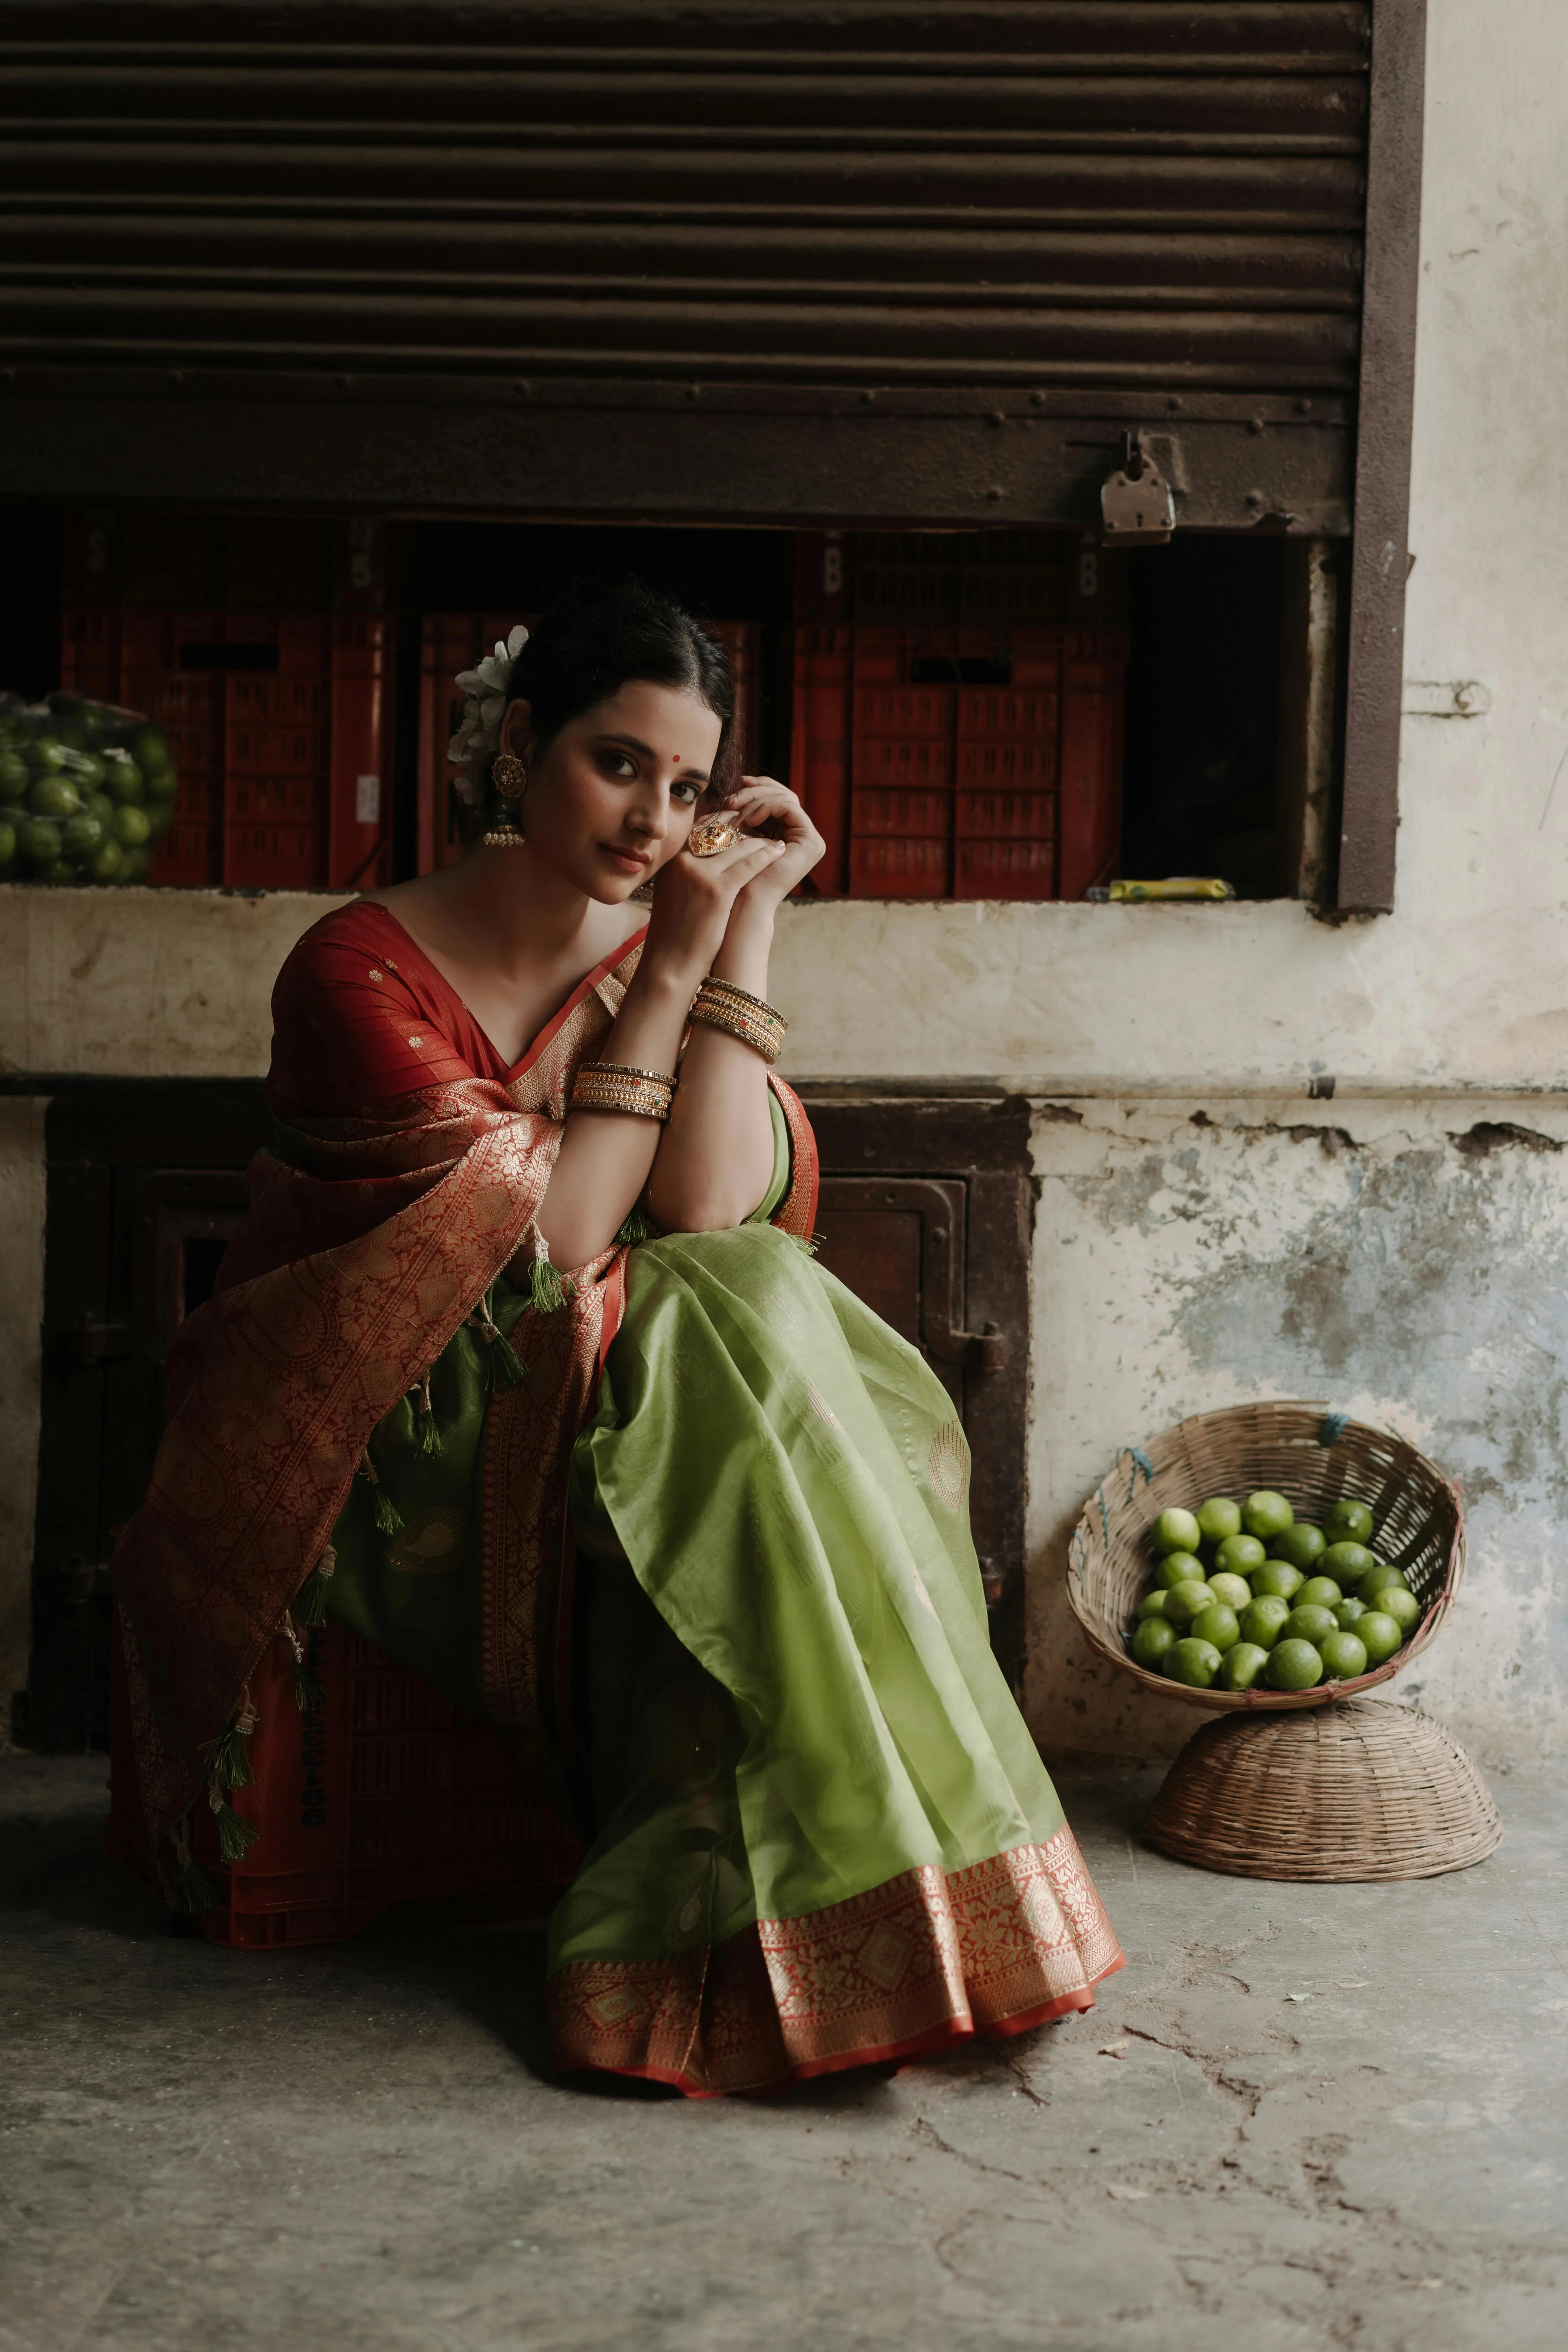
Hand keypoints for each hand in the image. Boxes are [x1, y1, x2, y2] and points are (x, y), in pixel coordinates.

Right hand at [640, 824, 788, 987]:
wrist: (669, 963)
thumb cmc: (674, 933)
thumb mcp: (673, 892)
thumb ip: (686, 870)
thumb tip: (709, 857)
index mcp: (670, 860)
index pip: (701, 827)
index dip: (726, 825)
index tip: (744, 827)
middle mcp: (681, 861)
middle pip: (720, 831)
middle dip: (745, 830)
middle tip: (764, 830)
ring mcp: (698, 874)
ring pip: (738, 844)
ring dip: (760, 842)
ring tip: (775, 842)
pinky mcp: (717, 890)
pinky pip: (748, 864)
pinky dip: (766, 855)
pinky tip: (779, 851)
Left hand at [720, 777, 823, 915]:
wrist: (741, 904)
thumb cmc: (733, 875)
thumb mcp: (736, 834)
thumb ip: (741, 813)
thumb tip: (736, 784)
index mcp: (788, 833)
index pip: (776, 798)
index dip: (756, 787)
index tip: (734, 785)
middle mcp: (802, 835)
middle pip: (783, 795)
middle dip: (755, 790)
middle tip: (732, 796)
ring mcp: (810, 839)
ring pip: (785, 798)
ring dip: (756, 800)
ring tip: (734, 810)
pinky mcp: (812, 842)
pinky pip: (789, 808)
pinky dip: (766, 807)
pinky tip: (747, 819)